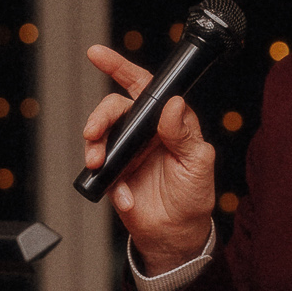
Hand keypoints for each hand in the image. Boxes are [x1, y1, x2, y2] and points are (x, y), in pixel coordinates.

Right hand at [82, 43, 216, 272]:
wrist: (176, 235)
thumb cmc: (193, 196)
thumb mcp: (198, 163)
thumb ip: (185, 134)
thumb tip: (174, 104)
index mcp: (168, 122)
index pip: (145, 87)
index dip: (121, 67)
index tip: (97, 54)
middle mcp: (145, 133)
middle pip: (114, 109)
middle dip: (99, 116)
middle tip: (93, 132)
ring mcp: (127, 153)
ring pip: (100, 136)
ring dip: (94, 146)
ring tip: (97, 162)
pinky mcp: (114, 175)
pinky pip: (101, 171)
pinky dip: (111, 184)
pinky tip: (126, 196)